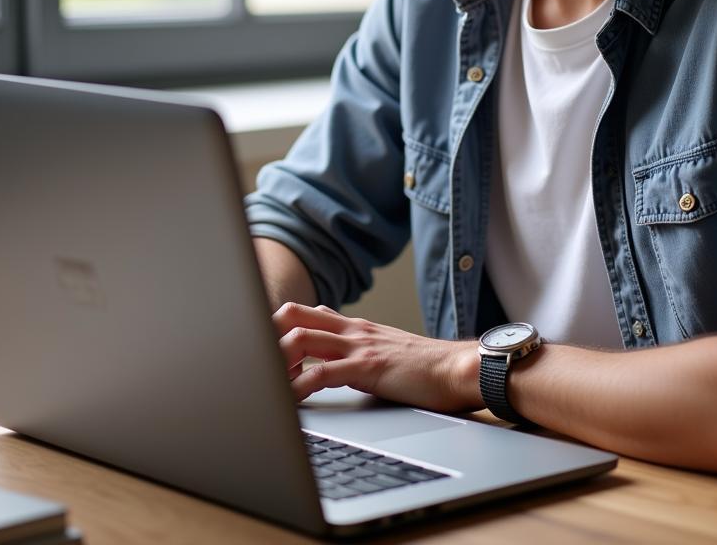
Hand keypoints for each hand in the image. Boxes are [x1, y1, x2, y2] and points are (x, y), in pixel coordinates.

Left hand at [272, 302, 482, 412]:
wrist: (460, 368)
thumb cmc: (429, 369)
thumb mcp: (387, 352)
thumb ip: (361, 353)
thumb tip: (335, 365)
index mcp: (357, 327)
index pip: (307, 313)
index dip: (279, 327)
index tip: (263, 349)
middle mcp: (353, 330)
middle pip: (293, 315)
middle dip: (267, 334)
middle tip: (255, 362)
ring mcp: (359, 346)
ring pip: (300, 339)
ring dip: (276, 360)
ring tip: (265, 383)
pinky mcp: (367, 367)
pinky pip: (321, 374)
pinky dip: (297, 388)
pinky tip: (285, 403)